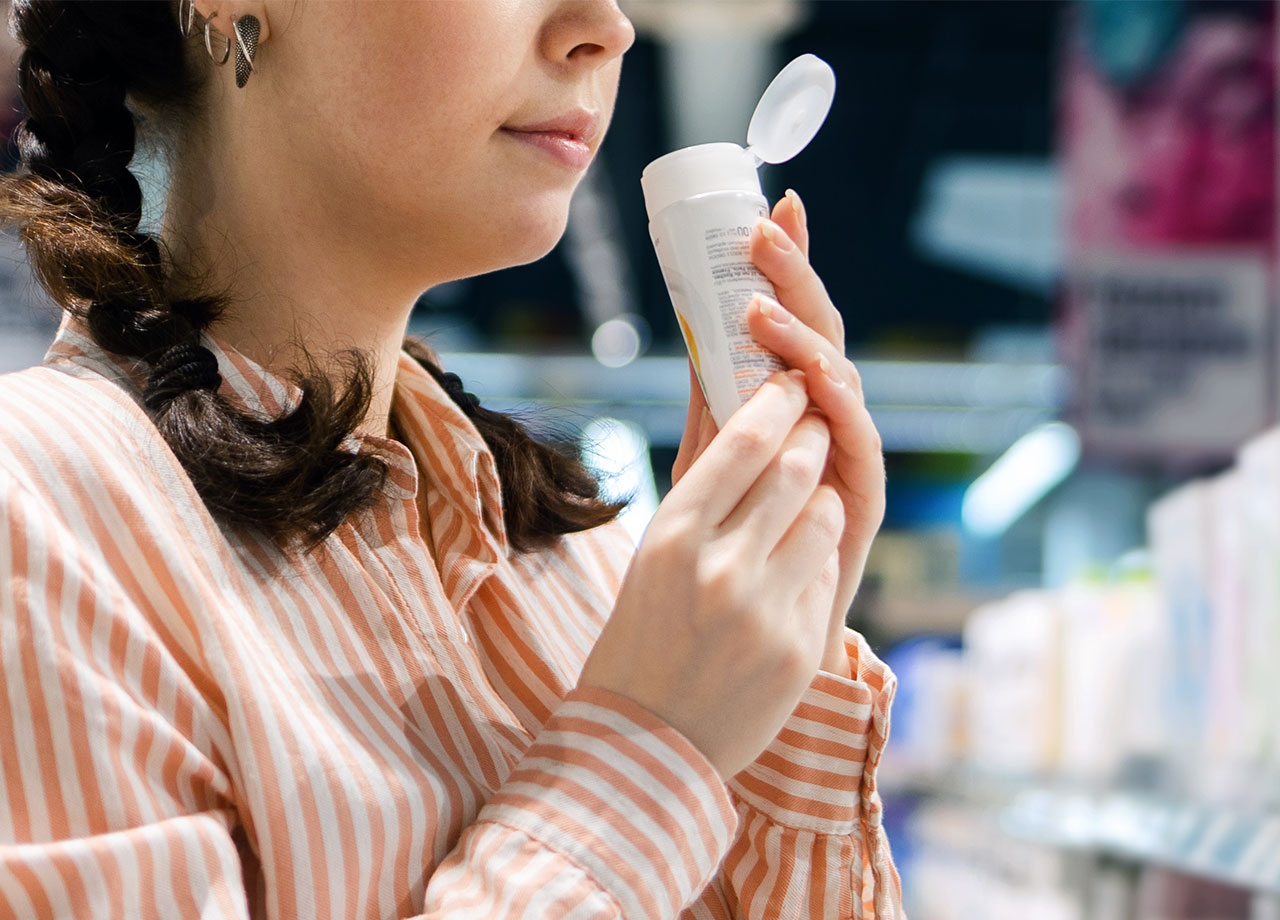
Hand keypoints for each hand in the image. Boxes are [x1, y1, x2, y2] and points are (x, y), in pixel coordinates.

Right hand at [580, 369, 842, 779]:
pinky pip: (827, 573)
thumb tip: (725, 400)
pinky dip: (814, 559)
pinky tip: (789, 573)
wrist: (643, 741)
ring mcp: (764, 610)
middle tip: (810, 427)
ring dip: (821, 497)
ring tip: (802, 504)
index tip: (790, 382)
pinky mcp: (798, 648)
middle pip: (796, 467)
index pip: (746, 441)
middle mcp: (720, 567)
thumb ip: (700, 483)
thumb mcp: (653, 553)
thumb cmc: (640, 632)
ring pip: (826, 514)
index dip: (779, 401)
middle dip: (811, 436)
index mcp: (672, 535)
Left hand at [746, 190, 884, 677]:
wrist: (752, 628)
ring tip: (762, 304)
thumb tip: (692, 324)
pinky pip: (855, 441)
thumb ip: (713, 398)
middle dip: (795, 278)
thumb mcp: (709, 458)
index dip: (786, 264)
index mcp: (790, 396)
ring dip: (804, 335)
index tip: (769, 206)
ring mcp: (845, 451)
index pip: (790, 316)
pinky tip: (814, 376)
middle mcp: (824, 413)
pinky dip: (836, 404)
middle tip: (765, 231)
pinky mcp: (859, 496)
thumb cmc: (733, 539)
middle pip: (818, 331)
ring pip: (838, 376)